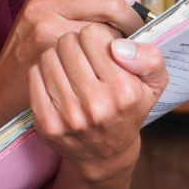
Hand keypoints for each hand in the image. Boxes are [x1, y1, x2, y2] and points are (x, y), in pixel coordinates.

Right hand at [0, 0, 145, 123]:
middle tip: (133, 30)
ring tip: (115, 49)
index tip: (120, 2)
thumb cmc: (32, 53)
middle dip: (129, 16)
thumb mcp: (46, 16)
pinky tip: (103, 64)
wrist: (2, 91)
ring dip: (120, 39)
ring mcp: (45, 30)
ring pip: (106, 27)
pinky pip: (97, 52)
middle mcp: (42, 5)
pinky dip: (108, 57)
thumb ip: (80, 2)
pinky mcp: (52, 57)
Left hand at [27, 21, 168, 181]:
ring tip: (71, 72)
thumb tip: (118, 47)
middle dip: (76, 46)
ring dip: (58, 59)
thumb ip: (149, 58)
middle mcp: (96, 105)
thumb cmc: (128, 109)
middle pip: (68, 43)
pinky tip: (58, 84)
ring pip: (49, 56)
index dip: (96, 39)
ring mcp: (69, 115)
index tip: (101, 53)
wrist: (105, 154)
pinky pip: (34, 75)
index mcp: (124, 91)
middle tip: (84, 61)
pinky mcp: (46, 122)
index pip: (92, 35)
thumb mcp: (154, 84)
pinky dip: (43, 74)